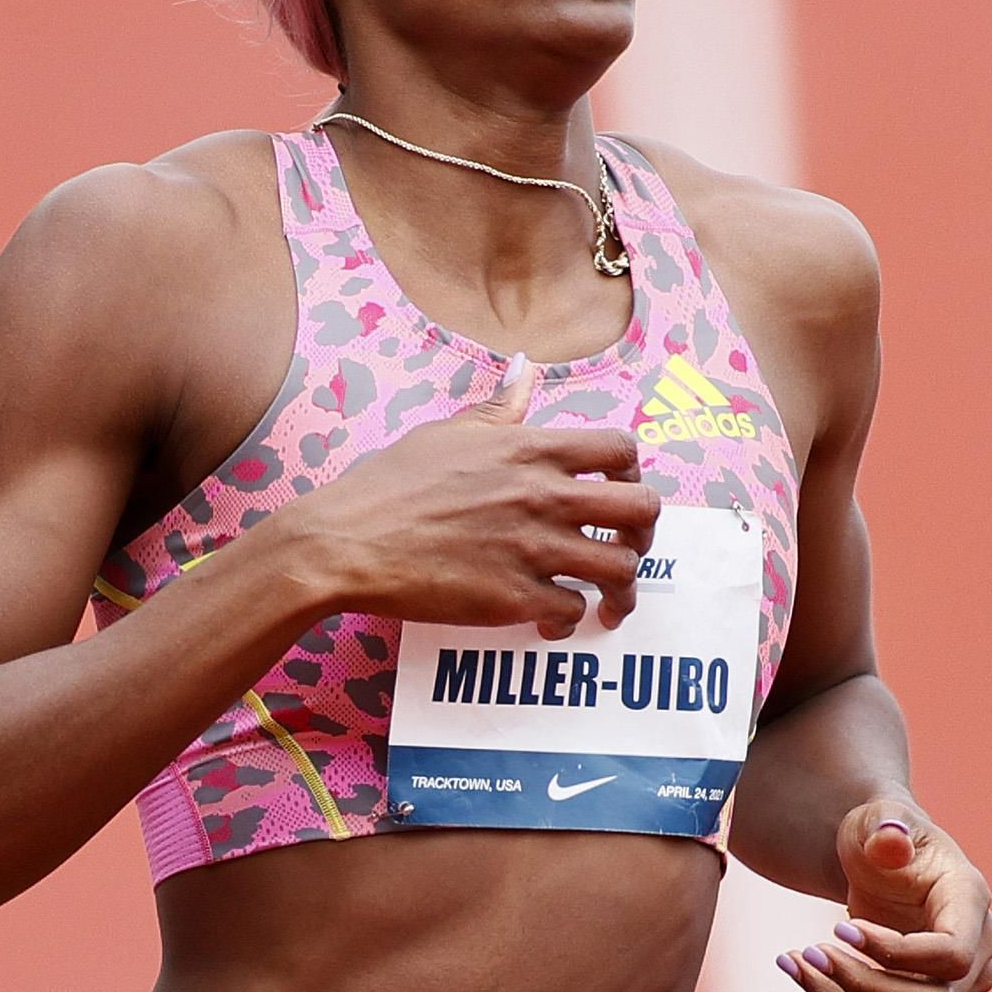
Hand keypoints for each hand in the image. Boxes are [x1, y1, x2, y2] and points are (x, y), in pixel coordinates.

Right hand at [293, 352, 659, 635]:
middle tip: (626, 549)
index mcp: (529, 449)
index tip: (617, 492)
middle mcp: (542, 496)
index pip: (620, 448)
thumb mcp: (446, 433)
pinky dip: (569, 621)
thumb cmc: (387, 485)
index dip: (632, 472)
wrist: (346, 543)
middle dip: (645, 534)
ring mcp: (532, 548)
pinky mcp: (513, 599)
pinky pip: (573, 611)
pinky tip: (549, 620)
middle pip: (642, 510)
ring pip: (620, 569)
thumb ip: (498, 408)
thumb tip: (525, 370)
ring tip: (606, 601)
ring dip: (621, 588)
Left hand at [776, 797, 991, 991]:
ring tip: (796, 962)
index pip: (951, 953)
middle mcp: (977, 954)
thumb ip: (887, 824)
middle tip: (809, 951)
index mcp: (972, 903)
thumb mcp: (879, 816)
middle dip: (865, 984)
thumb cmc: (883, 833)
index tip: (840, 929)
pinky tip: (804, 973)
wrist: (880, 858)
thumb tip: (891, 839)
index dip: (896, 953)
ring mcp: (955, 987)